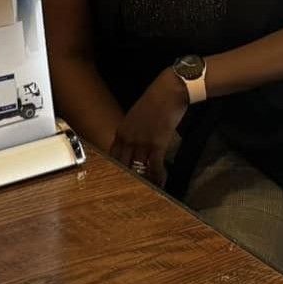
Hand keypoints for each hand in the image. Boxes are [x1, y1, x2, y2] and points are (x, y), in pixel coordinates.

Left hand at [109, 70, 188, 185]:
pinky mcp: (157, 144)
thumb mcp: (136, 116)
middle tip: (132, 193)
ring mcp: (141, 142)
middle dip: (128, 180)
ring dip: (145, 181)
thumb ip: (132, 131)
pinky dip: (158, 176)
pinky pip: (154, 166)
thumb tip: (134, 144)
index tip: (119, 180)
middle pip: (123, 166)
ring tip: (149, 191)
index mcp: (121, 131)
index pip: (113, 156)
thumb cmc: (156, 100)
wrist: (169, 90)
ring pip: (139, 169)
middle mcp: (128, 139)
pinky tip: (162, 183)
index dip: (116, 170)